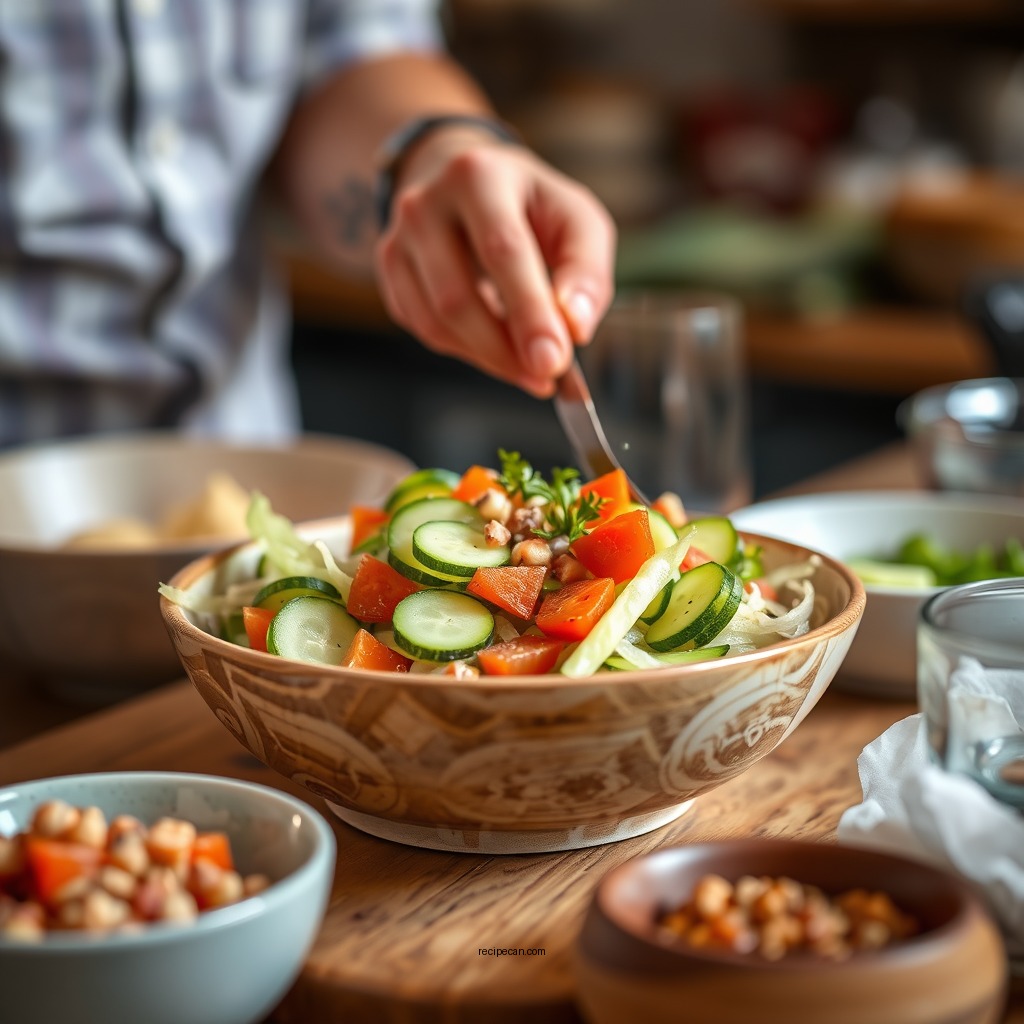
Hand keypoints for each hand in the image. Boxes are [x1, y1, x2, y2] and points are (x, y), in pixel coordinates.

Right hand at [373, 125, 615, 397]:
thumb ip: (585, 273)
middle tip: (545, 377)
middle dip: (504, 351)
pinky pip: (426, 330)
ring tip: (527, 366)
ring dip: (488, 358)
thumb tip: (575, 328)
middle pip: (457, 297)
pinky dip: (467, 350)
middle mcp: (425, 204)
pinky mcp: (390, 273)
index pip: (502, 251)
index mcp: (478, 175)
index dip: (529, 312)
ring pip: (436, 323)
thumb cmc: (530, 206)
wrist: (466, 181)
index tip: (553, 362)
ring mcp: (397, 240)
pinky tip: (496, 344)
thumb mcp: (577, 221)